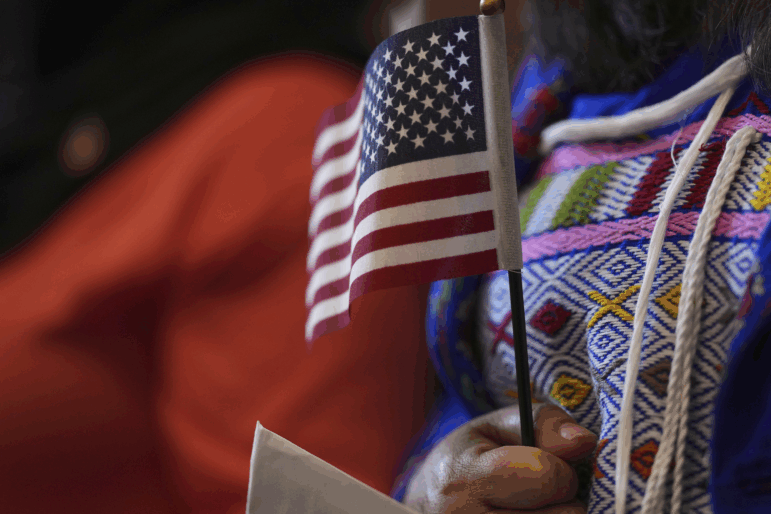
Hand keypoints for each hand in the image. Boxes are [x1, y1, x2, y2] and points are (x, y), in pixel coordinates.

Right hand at [403, 403, 597, 513]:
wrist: (428, 508)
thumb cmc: (466, 460)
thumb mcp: (495, 428)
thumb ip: (544, 425)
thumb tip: (584, 442)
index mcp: (466, 480)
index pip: (546, 478)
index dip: (560, 469)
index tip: (549, 466)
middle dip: (564, 501)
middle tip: (541, 494)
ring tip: (535, 509)